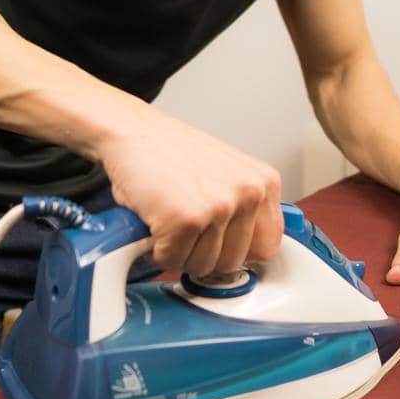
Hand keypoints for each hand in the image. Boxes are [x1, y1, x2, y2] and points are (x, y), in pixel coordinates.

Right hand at [98, 106, 282, 275]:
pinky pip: (172, 260)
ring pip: (202, 266)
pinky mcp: (187, 219)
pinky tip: (155, 222)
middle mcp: (249, 193)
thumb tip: (248, 254)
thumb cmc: (172, 153)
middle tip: (185, 229)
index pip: (267, 247)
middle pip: (232, 263)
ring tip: (169, 220)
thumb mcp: (226, 175)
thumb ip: (244, 209)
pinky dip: (156, 249)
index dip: (237, 252)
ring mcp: (219, 206)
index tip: (218, 247)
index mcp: (264, 183)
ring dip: (179, 252)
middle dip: (203, 254)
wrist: (132, 131)